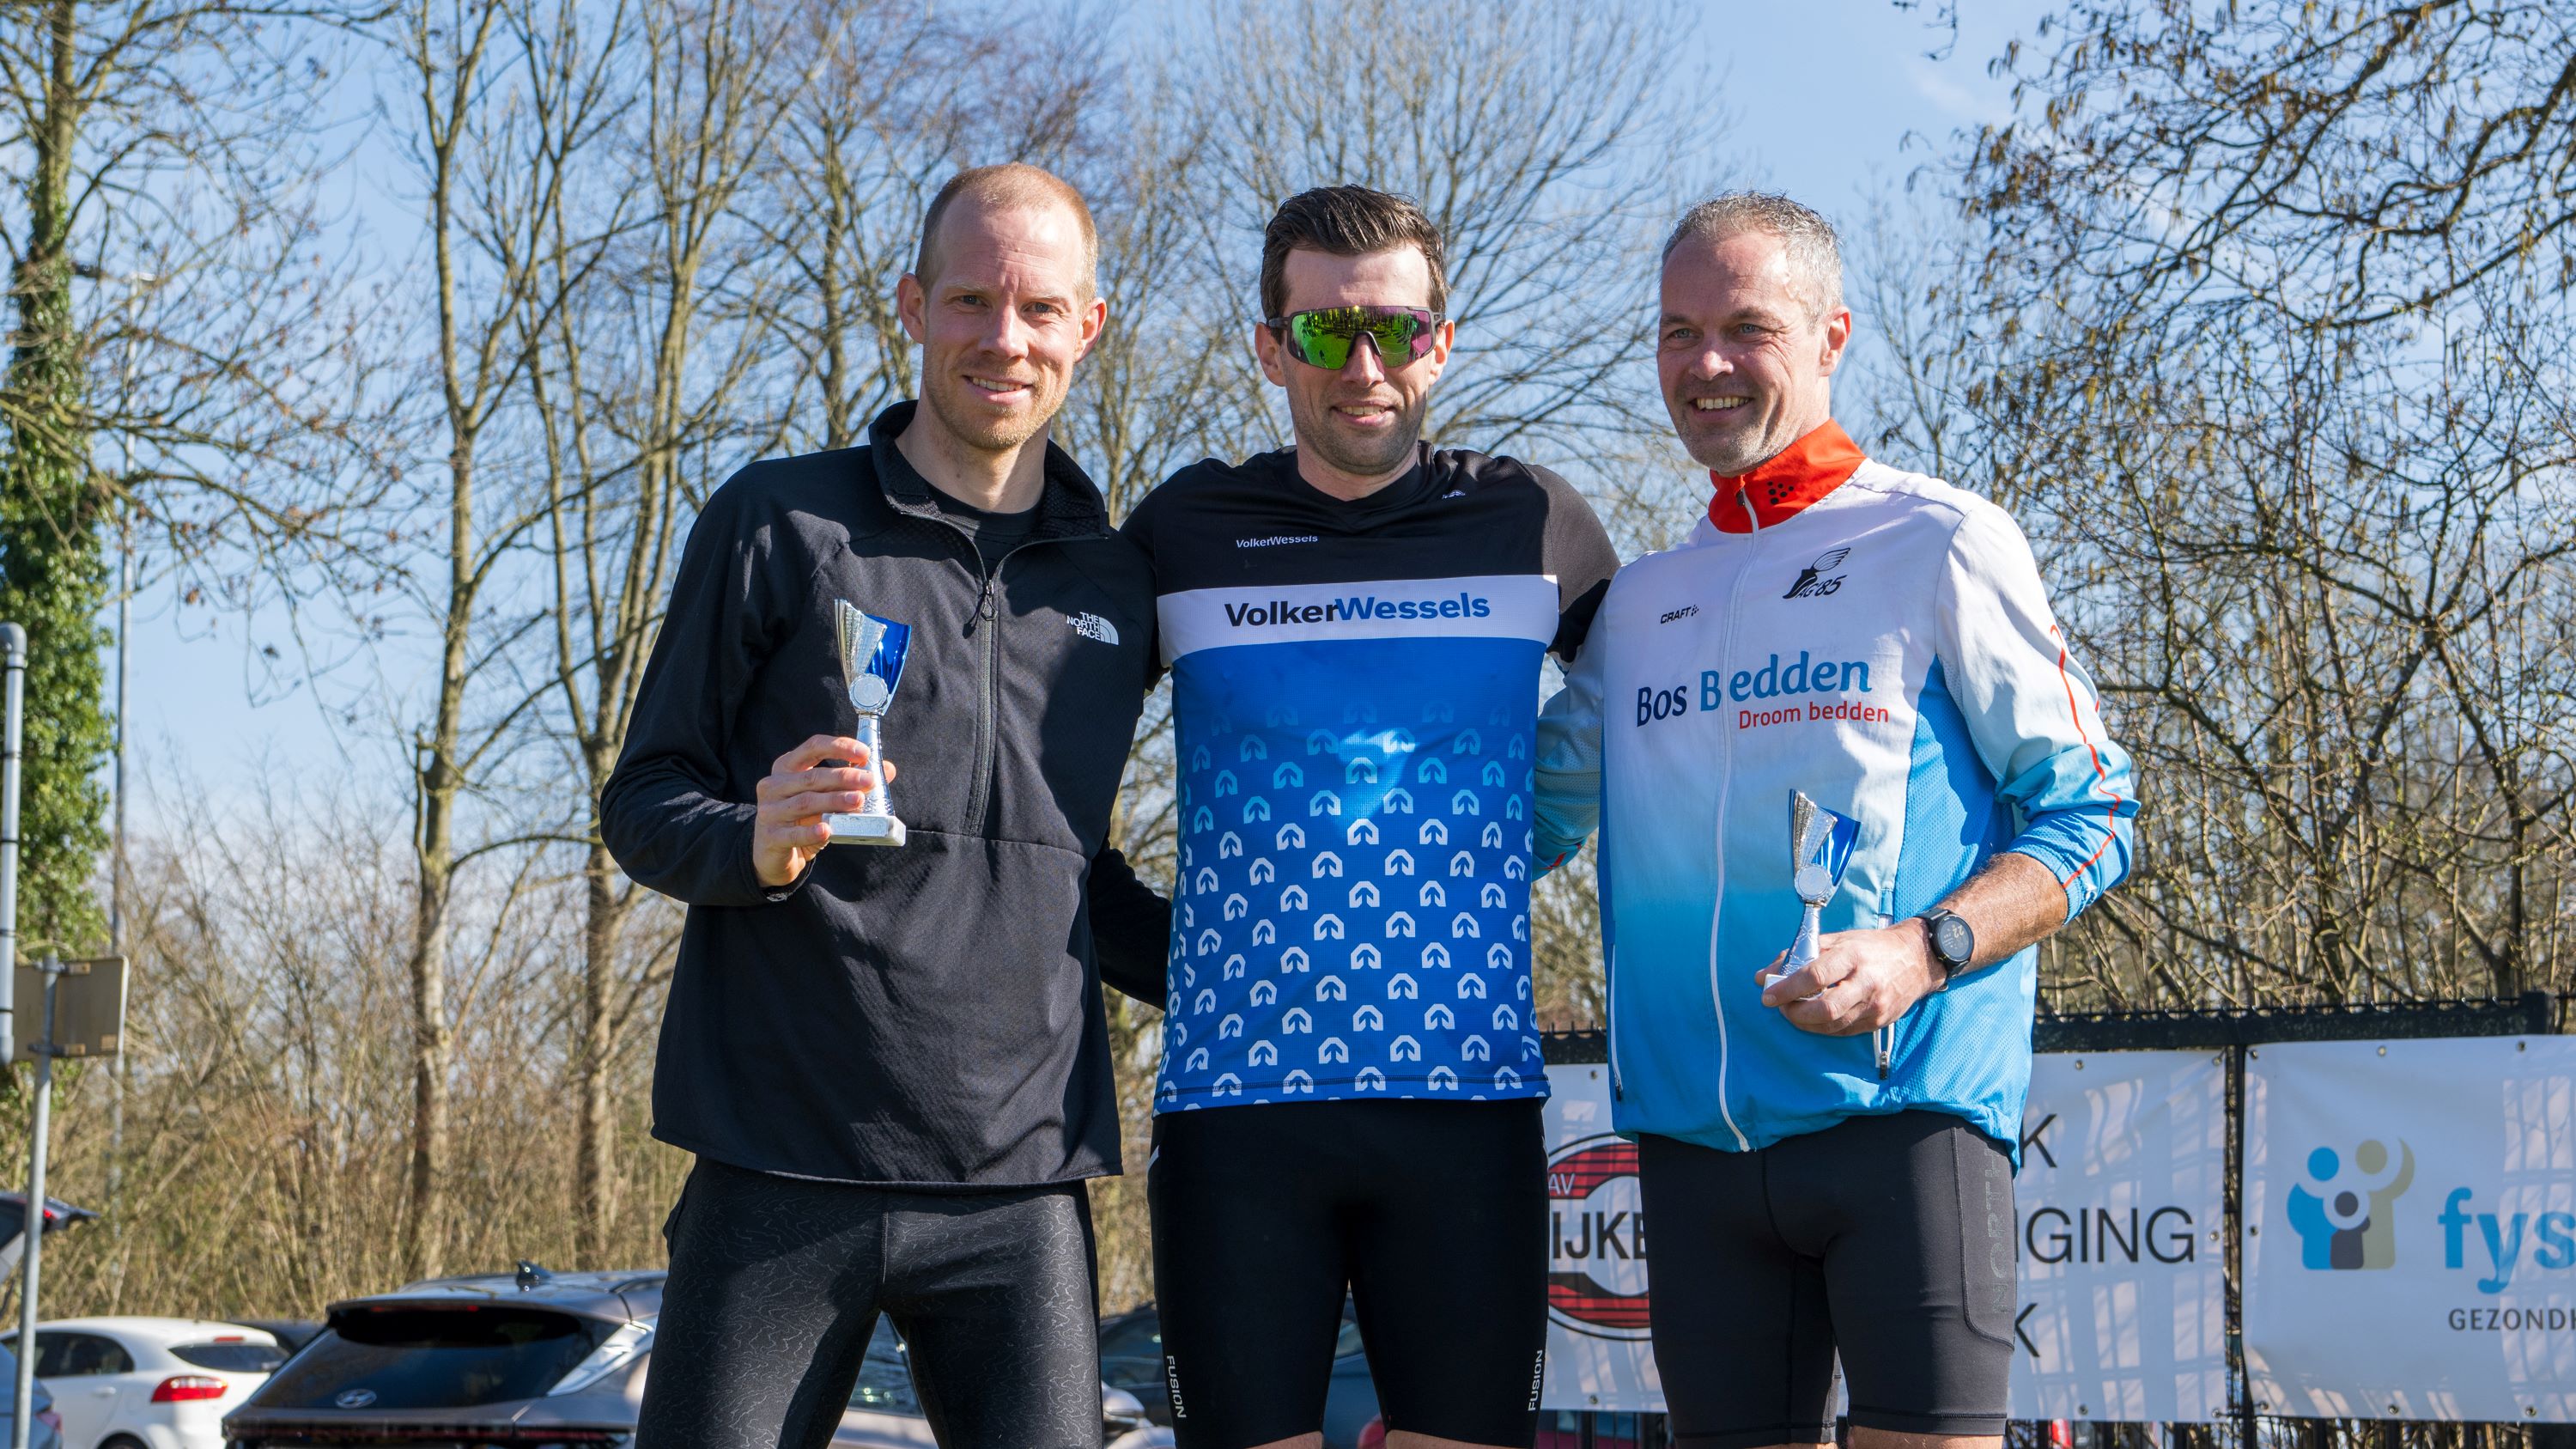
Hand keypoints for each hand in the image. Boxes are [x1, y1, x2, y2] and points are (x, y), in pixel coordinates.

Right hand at [752, 734, 895, 886]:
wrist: (775, 854)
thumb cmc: (803, 819)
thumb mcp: (826, 797)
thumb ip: (852, 782)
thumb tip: (887, 769)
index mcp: (787, 766)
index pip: (813, 747)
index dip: (839, 747)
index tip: (864, 753)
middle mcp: (774, 784)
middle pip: (812, 776)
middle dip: (843, 777)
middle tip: (869, 781)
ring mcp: (769, 811)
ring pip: (805, 803)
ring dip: (834, 801)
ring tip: (858, 801)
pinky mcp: (770, 836)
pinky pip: (793, 833)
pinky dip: (811, 832)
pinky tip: (828, 830)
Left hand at [1755, 920, 1939, 1035]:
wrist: (1917, 959)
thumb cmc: (1872, 947)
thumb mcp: (1837, 940)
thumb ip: (1799, 956)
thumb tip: (1762, 976)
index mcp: (1853, 956)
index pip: (1815, 975)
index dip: (1787, 988)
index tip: (1767, 995)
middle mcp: (1867, 982)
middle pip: (1825, 1008)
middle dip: (1795, 1013)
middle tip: (1780, 1007)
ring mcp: (1875, 1005)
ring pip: (1833, 1025)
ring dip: (1805, 1023)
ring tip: (1793, 1012)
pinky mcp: (1879, 1021)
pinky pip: (1844, 1031)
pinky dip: (1823, 1027)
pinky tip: (1813, 1019)